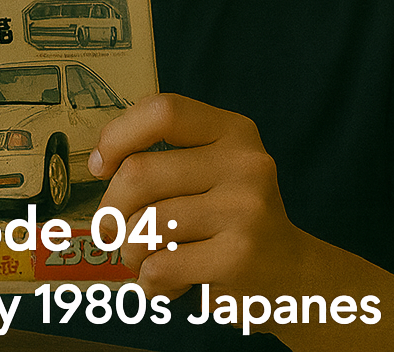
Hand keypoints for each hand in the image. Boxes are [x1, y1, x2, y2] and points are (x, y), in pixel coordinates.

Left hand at [89, 92, 304, 300]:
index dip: (118, 135)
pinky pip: (161, 266)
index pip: (162, 111)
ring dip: (130, 250)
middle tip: (109, 228)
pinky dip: (149, 281)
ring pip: (145, 224)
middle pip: (140, 172)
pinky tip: (166, 282)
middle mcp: (244, 163)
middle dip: (111, 208)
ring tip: (143, 257)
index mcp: (233, 131)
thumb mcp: (213, 168)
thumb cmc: (232, 216)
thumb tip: (100, 164)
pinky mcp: (239, 258)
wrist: (293, 275)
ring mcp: (245, 210)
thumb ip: (165, 154)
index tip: (101, 165)